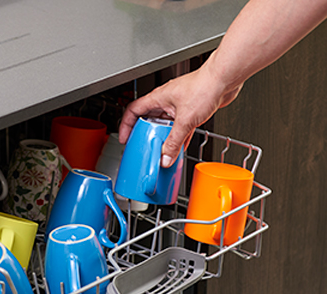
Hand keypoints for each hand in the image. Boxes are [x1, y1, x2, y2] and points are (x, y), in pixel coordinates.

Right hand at [118, 62, 242, 166]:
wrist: (225, 79)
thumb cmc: (204, 86)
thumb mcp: (185, 120)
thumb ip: (174, 141)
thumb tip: (165, 157)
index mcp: (157, 98)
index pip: (133, 111)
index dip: (126, 125)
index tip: (125, 137)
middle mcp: (166, 101)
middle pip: (148, 120)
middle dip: (145, 134)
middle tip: (144, 146)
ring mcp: (178, 105)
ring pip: (165, 125)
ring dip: (163, 137)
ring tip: (162, 149)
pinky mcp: (191, 109)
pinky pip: (179, 127)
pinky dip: (178, 137)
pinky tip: (181, 146)